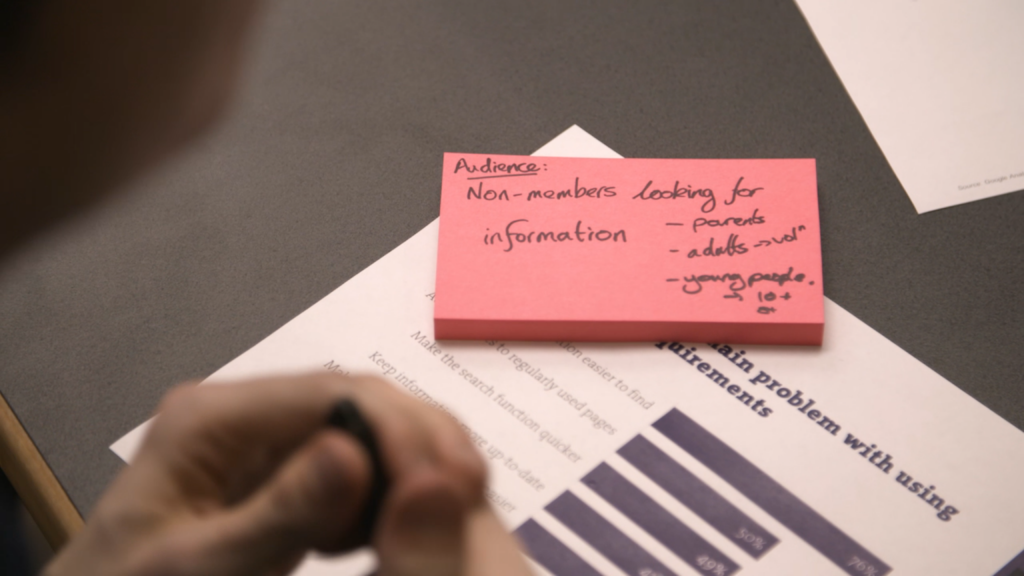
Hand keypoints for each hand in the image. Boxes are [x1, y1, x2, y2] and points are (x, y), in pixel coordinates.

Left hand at [43, 373, 532, 575]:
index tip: (447, 478)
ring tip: (447, 503)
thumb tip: (354, 451)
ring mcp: (259, 444)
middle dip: (416, 439)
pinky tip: (394, 523)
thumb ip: (276, 514)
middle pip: (352, 403)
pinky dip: (385, 488)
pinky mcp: (275, 476)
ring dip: (408, 461)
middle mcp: (240, 416)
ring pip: (359, 431)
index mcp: (212, 419)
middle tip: (468, 488)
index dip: (399, 426)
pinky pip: (347, 467)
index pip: (330, 391)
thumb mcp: (200, 567)